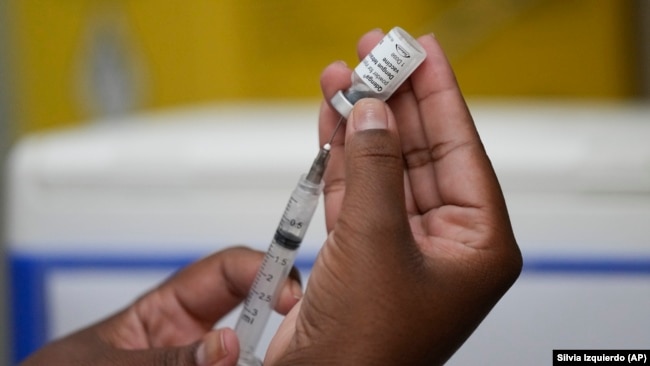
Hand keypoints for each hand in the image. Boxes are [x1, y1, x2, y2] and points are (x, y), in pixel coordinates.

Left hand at [21, 247, 301, 365]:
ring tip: (279, 356)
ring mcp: (198, 363)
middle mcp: (190, 339)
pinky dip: (250, 364)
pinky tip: (266, 364)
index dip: (262, 271)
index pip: (226, 273)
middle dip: (277, 316)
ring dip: (266, 355)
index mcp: (166, 309)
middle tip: (298, 331)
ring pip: (246, 355)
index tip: (287, 290)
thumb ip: (164, 357)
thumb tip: (222, 346)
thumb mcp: (105, 364)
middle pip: (251, 316)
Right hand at [265, 30, 521, 364]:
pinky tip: (331, 123)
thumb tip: (370, 114)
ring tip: (343, 78)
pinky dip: (343, 158)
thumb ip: (375, 169)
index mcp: (477, 244)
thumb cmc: (367, 347)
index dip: (440, 94)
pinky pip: (358, 190)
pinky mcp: (364, 251)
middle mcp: (445, 242)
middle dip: (396, 103)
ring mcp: (402, 245)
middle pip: (421, 152)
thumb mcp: (375, 243)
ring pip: (385, 168)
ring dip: (361, 125)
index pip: (461, 150)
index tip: (423, 52)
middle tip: (377, 56)